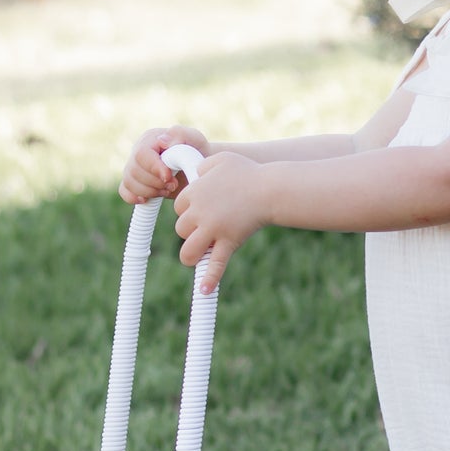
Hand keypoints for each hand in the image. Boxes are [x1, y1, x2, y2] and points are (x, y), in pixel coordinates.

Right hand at [119, 126, 209, 204]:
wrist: (199, 168)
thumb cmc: (198, 151)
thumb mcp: (195, 139)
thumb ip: (181, 134)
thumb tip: (162, 140)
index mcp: (150, 138)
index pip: (142, 154)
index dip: (154, 168)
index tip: (170, 177)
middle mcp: (139, 151)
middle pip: (133, 170)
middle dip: (155, 182)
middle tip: (173, 184)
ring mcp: (134, 166)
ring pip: (129, 182)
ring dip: (150, 191)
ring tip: (168, 189)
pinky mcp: (135, 181)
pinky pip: (124, 190)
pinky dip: (133, 197)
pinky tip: (147, 199)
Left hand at [173, 151, 266, 289]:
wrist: (270, 189)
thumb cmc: (248, 172)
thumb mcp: (221, 160)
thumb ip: (203, 167)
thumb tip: (194, 175)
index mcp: (195, 192)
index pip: (179, 207)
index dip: (189, 210)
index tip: (202, 210)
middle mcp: (200, 212)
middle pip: (181, 229)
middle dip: (192, 231)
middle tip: (206, 229)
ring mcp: (213, 229)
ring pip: (189, 250)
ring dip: (192, 255)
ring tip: (198, 256)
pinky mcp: (228, 242)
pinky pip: (216, 264)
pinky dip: (210, 279)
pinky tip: (205, 290)